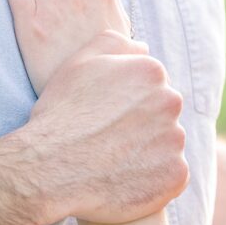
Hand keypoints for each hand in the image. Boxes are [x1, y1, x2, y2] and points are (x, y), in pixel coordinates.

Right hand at [26, 31, 188, 223]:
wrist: (49, 171)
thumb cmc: (60, 114)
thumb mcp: (78, 64)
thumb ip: (113, 44)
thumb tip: (143, 47)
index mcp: (151, 72)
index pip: (152, 86)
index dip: (128, 103)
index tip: (108, 117)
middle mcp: (170, 101)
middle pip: (163, 113)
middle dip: (143, 125)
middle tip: (110, 140)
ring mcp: (175, 139)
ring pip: (167, 144)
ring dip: (149, 152)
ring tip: (115, 161)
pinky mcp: (176, 175)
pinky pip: (170, 175)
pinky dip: (153, 179)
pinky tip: (125, 180)